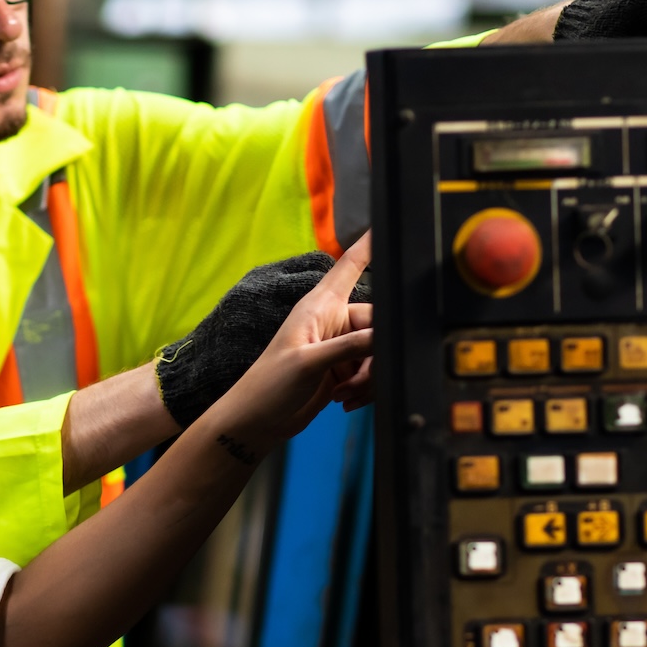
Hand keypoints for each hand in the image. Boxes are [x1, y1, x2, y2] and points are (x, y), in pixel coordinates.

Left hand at [204, 233, 375, 458]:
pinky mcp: (343, 369)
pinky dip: (366, 389)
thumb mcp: (308, 362)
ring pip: (379, 353)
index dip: (370, 245)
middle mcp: (333, 321)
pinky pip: (372, 373)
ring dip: (369, 378)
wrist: (257, 421)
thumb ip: (350, 346)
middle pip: (379, 323)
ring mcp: (340, 346)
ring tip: (344, 393)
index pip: (351, 265)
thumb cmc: (268, 385)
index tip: (389, 225)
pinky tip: (346, 400)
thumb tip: (383, 336)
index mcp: (320, 306)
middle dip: (375, 356)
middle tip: (353, 380)